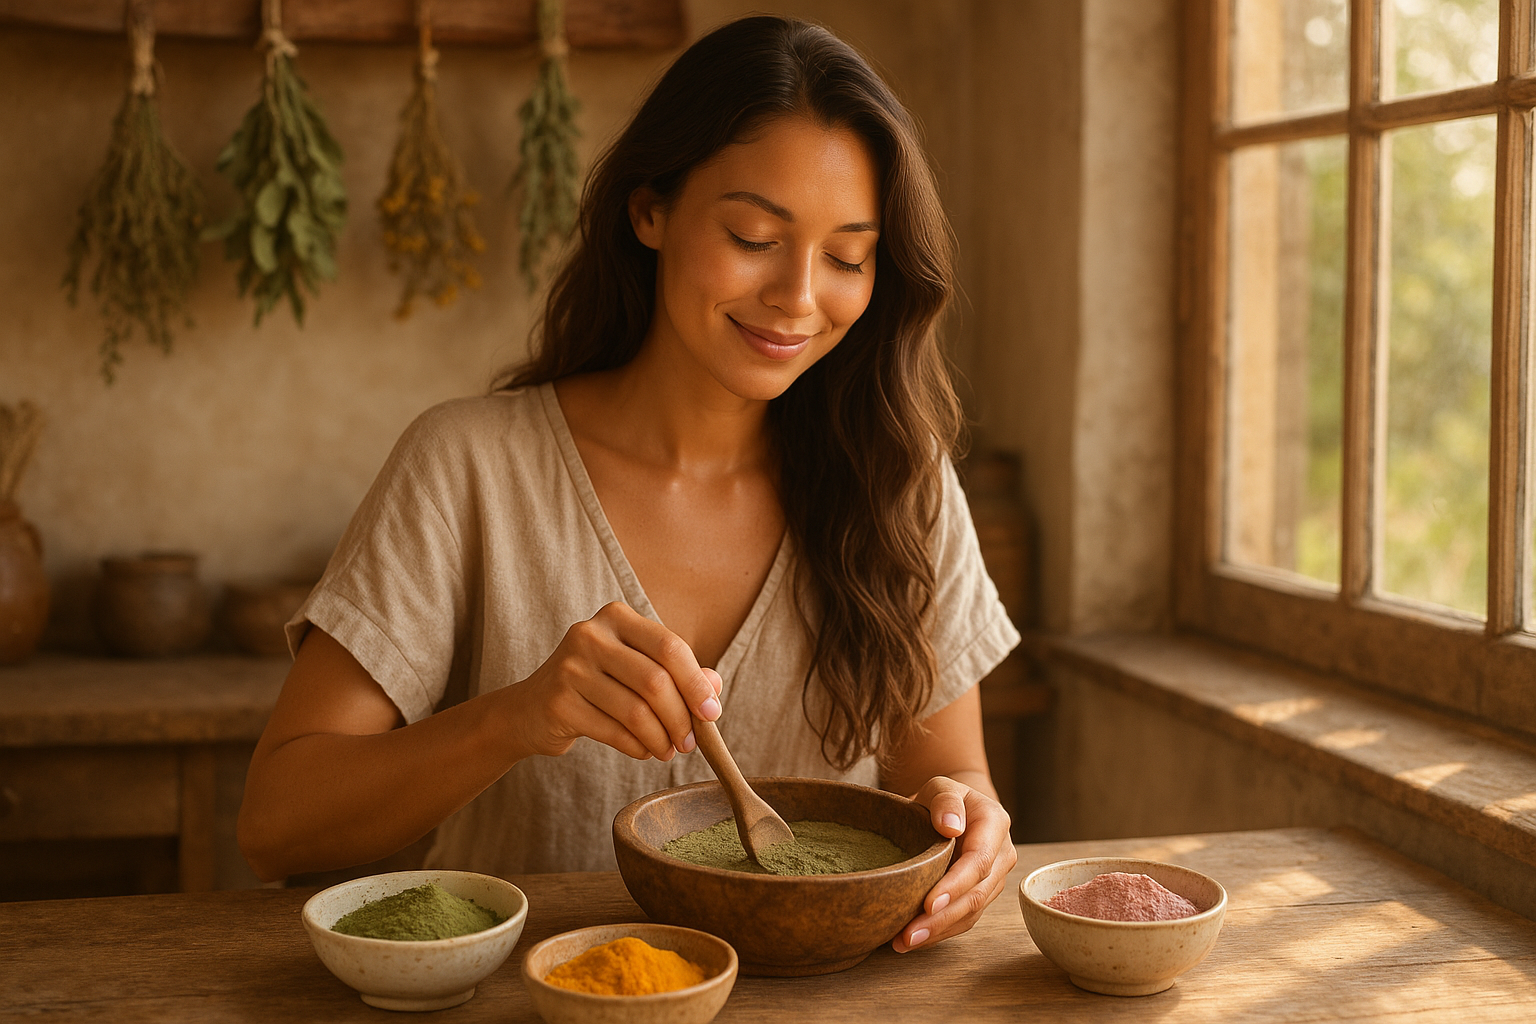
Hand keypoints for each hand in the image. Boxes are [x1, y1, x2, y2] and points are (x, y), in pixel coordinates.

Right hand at [508, 602, 722, 761]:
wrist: (532, 710)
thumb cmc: (598, 686)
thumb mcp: (637, 669)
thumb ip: (679, 674)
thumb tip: (715, 689)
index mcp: (616, 617)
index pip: (670, 647)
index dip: (696, 683)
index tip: (712, 713)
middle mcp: (590, 635)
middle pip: (655, 681)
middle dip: (681, 718)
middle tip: (690, 743)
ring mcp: (570, 668)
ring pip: (636, 711)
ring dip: (661, 739)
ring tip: (668, 750)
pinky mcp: (559, 703)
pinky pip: (614, 732)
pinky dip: (638, 747)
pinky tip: (643, 751)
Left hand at [893, 776, 1015, 952]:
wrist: (954, 809)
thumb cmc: (944, 799)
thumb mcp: (941, 786)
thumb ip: (945, 801)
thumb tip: (951, 827)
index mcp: (996, 824)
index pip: (979, 862)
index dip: (955, 886)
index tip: (929, 904)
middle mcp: (1002, 855)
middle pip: (976, 894)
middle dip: (942, 919)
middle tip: (909, 935)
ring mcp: (994, 878)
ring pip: (971, 913)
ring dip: (939, 931)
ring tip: (904, 942)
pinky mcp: (981, 895)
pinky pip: (964, 919)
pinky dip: (940, 932)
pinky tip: (914, 940)